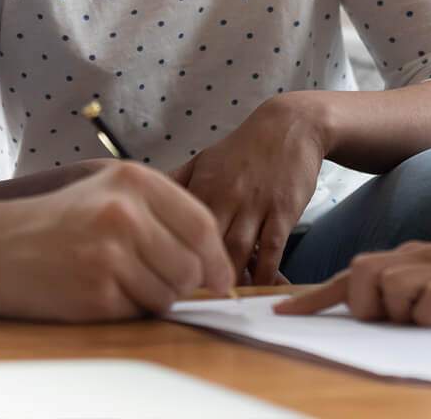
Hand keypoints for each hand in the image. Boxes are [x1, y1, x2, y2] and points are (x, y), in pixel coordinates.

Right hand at [0, 161, 231, 319]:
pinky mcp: (94, 293)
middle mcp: (126, 213)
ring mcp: (110, 254)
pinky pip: (136, 313)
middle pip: (190, 266)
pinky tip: (99, 293)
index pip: (202, 224)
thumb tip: (211, 252)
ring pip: (167, 295)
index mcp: (134, 180)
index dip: (217, 258)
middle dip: (185, 284)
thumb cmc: (53, 218)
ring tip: (121, 282)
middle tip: (162, 283)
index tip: (221, 279)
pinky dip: (126, 311)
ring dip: (154, 299)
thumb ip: (158, 208)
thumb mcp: (106, 188)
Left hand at [172, 93, 330, 285]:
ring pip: (238, 251)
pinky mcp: (284, 211)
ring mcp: (258, 204)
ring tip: (219, 303)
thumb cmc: (244, 148)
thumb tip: (139, 203)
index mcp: (203, 185)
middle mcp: (228, 195)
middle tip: (188, 304)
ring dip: (229, 279)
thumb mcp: (204, 159)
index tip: (164, 282)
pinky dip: (264, 273)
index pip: (179, 229)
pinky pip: (272, 249)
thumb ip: (174, 185)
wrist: (290, 126)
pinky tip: (257, 290)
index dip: (170, 258)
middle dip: (196, 276)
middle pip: (205, 245)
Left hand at [275, 235, 430, 325]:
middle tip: (397, 321)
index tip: (276, 314)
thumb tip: (370, 310)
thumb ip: (409, 290)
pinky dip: (429, 316)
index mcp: (410, 256)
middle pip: (358, 277)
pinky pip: (423, 305)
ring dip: (402, 313)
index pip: (349, 274)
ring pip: (386, 292)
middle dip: (363, 305)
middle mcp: (418, 258)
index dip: (311, 296)